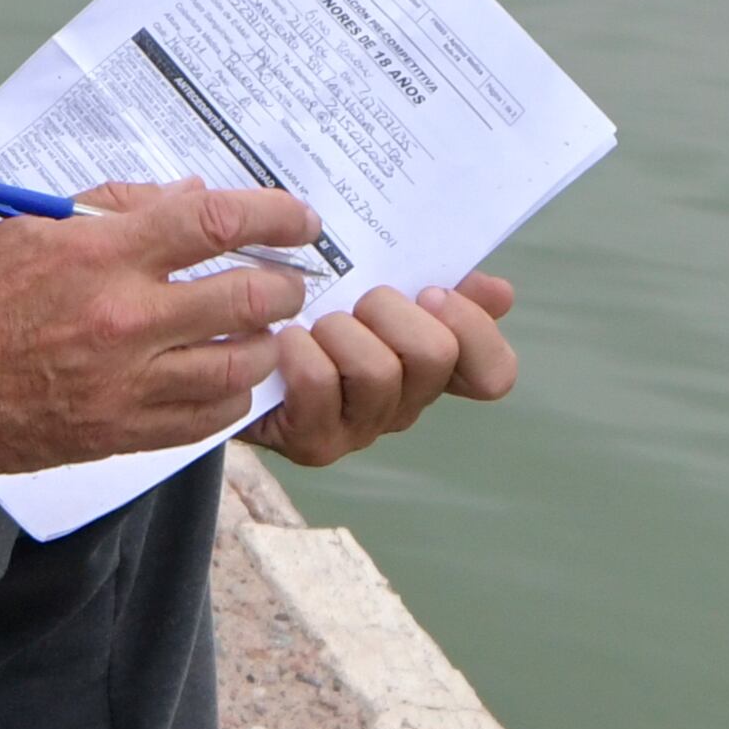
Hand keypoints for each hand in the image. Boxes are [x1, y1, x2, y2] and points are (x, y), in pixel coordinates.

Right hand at [0, 181, 319, 475]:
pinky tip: (224, 381)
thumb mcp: (29, 230)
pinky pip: (206, 421)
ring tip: (261, 335)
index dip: (277, 217)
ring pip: (241, 366)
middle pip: (248, 298)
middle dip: (284, 287)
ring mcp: (124, 384)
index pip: (217, 222)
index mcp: (98, 254)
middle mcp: (121, 318)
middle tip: (288, 283)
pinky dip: (230, 398)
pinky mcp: (117, 434)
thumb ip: (114, 209)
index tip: (302, 221)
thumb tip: (189, 198)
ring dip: (265, 346)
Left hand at [248, 274, 519, 470]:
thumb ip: (442, 285)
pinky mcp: (314, 443)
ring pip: (379, 370)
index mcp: (433, 367)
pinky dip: (300, 350)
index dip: (474, 329)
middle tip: (358, 302)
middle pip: (435, 354)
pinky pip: (320, 383)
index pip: (494, 372)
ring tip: (314, 325)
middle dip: (390, 310)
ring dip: (340, 330)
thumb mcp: (376, 284)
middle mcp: (406, 405)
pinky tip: (285, 341)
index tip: (433, 292)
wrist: (229, 351)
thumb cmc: (312, 310)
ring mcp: (361, 430)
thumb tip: (499, 293)